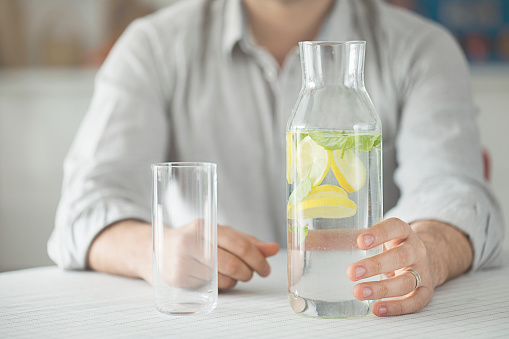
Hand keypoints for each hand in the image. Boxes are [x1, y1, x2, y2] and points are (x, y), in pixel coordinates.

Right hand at [158, 221, 279, 289]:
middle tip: (251, 274)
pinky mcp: (178, 278)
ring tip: (231, 274)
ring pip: (223, 279)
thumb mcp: (220, 234)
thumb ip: (247, 241)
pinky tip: (216, 278)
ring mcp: (182, 260)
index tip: (265, 268)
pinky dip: (220, 286)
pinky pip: (211, 288)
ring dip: (235, 280)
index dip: (258, 259)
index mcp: (206, 226)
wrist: (157, 250)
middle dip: (248, 272)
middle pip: (233, 264)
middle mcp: (192, 241)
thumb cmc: (195, 241)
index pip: (240, 245)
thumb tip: (273, 248)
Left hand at [347, 218, 432, 316]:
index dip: (380, 233)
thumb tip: (306, 239)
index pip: (395, 227)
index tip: (361, 241)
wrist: (423, 259)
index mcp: (402, 232)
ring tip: (359, 292)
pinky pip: (415, 301)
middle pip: (401, 256)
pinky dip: (397, 307)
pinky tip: (377, 309)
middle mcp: (415, 249)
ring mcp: (422, 271)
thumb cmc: (389, 247)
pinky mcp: (425, 291)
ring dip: (382, 288)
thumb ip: (344, 237)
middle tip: (352, 272)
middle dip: (376, 265)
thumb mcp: (374, 238)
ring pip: (407, 280)